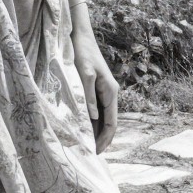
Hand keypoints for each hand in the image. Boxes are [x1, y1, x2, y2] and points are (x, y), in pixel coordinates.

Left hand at [71, 16, 118, 152]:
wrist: (80, 37)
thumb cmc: (82, 54)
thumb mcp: (85, 75)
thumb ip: (89, 96)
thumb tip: (93, 118)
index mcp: (111, 92)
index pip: (112, 123)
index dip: (105, 139)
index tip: (96, 152)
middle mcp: (110, 93)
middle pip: (109, 123)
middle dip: (102, 139)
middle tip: (91, 154)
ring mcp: (104, 92)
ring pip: (103, 118)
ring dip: (97, 132)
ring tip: (86, 146)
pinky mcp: (96, 89)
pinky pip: (97, 111)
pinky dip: (92, 122)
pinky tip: (84, 129)